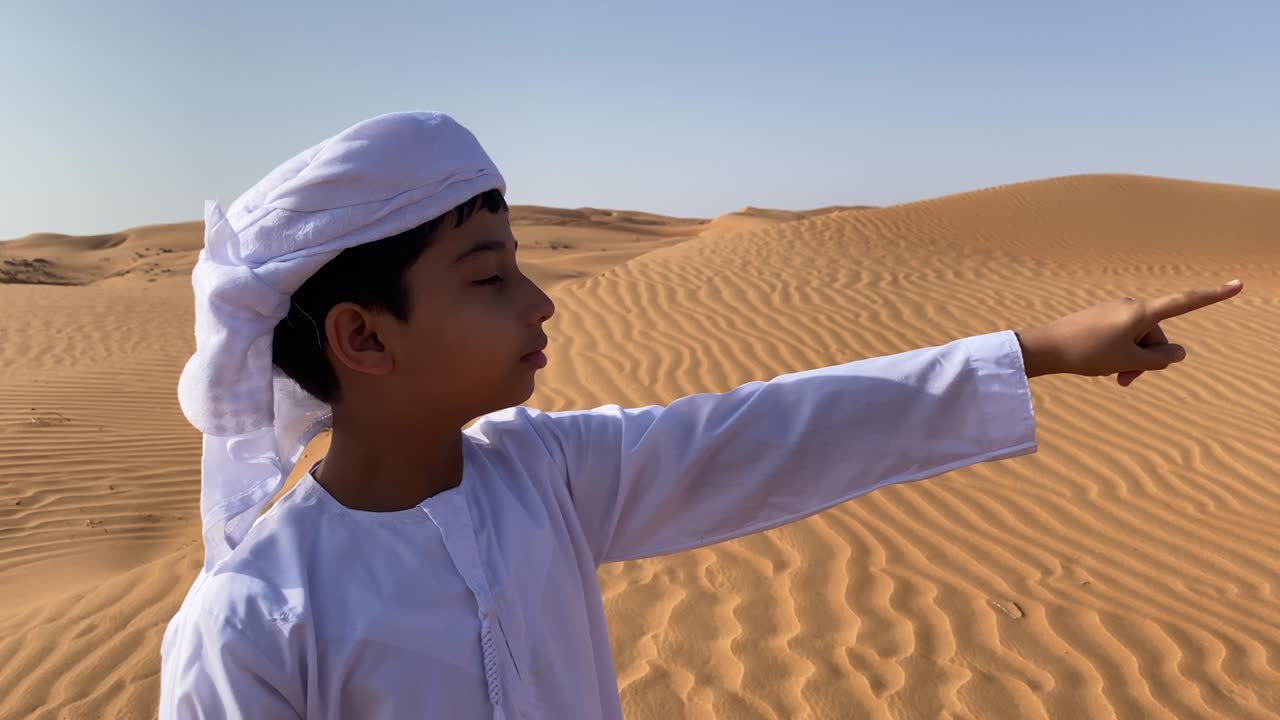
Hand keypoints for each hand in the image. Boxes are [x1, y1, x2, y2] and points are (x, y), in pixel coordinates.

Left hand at [1016, 280, 1243, 385]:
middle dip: (1147, 359)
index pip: (1184, 303)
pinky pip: (1122, 338)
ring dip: (1132, 360)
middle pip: (1156, 336)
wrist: (1045, 348)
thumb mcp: (1129, 362)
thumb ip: (1159, 359)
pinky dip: (1119, 354)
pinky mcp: (1102, 318)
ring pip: (1138, 341)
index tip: (1238, 285)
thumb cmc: (1087, 354)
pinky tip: (1100, 363)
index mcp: (1142, 313)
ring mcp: (1115, 311)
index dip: (1212, 297)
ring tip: (1112, 374)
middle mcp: (1131, 306)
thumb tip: (1178, 352)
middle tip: (1125, 379)